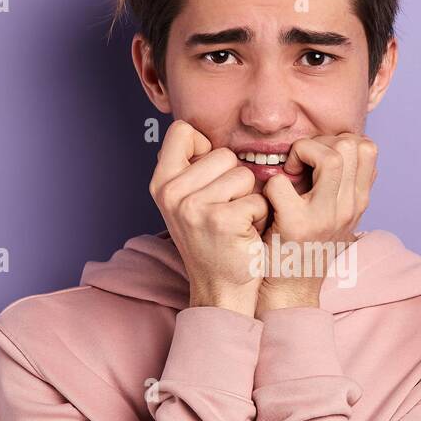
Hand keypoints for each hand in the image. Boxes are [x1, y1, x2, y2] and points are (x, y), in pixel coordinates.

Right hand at [150, 120, 268, 317]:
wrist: (220, 290)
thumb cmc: (212, 241)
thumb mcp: (186, 202)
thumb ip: (190, 169)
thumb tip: (201, 135)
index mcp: (161, 182)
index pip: (183, 130)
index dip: (205, 147)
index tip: (209, 176)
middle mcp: (171, 192)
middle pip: (223, 154)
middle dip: (234, 180)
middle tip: (224, 210)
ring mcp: (195, 207)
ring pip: (245, 175)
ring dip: (249, 198)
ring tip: (236, 221)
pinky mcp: (222, 220)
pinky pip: (258, 199)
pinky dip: (260, 217)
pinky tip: (245, 234)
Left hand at [255, 132, 377, 316]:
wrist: (290, 294)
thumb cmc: (303, 250)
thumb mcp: (334, 217)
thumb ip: (338, 186)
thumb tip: (333, 149)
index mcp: (358, 201)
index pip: (367, 147)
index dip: (338, 141)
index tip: (317, 160)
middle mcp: (348, 207)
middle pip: (352, 145)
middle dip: (320, 142)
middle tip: (299, 164)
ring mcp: (325, 217)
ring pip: (331, 157)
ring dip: (302, 153)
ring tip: (290, 174)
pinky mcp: (297, 227)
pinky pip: (282, 183)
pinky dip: (271, 184)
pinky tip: (270, 199)